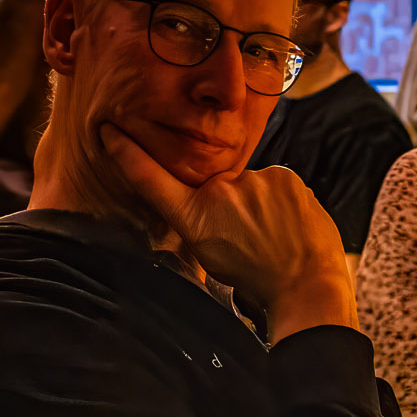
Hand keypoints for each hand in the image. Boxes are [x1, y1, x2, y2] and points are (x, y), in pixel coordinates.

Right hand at [101, 122, 353, 335]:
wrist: (305, 284)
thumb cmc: (256, 277)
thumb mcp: (210, 255)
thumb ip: (201, 219)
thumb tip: (211, 197)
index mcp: (195, 216)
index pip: (153, 179)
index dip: (128, 154)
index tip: (111, 132)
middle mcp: (221, 190)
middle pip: (222, 188)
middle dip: (234, 207)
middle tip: (252, 239)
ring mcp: (255, 180)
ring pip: (253, 187)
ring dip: (261, 205)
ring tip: (275, 236)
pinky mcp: (284, 175)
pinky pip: (277, 185)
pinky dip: (283, 202)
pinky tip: (290, 226)